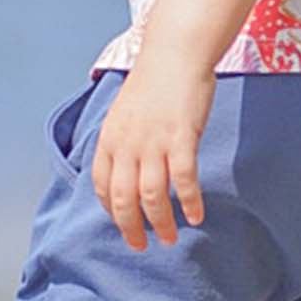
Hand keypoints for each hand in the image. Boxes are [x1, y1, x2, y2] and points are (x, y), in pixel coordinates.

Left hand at [92, 49, 212, 250]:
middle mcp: (127, 144)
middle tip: (141, 246)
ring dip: (161, 222)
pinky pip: (184, 180)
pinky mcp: (181, 138)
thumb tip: (125, 167)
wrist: (175, 54)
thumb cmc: (153, 82)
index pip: (102, 186)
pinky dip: (190, 202)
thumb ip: (122, 141)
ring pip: (152, 196)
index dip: (111, 210)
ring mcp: (153, 143)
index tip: (123, 224)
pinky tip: (197, 215)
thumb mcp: (124, 112)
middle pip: (123, 199)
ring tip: (170, 238)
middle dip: (131, 228)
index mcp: (109, 139)